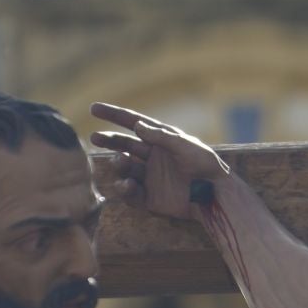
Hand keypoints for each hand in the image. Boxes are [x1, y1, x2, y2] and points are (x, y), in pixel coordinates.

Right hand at [90, 102, 231, 220]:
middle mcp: (152, 157)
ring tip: (121, 162)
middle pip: (123, 145)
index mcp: (160, 140)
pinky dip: (125, 189)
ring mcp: (150, 177)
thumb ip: (161, 136)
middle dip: (109, 140)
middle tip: (95, 138)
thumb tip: (138, 125)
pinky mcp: (150, 198)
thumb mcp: (185, 146)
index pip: (132, 123)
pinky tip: (128, 185)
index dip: (113, 115)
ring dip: (119, 164)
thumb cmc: (205, 165)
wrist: (214, 195)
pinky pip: (131, 193)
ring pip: (125, 169)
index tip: (93, 108)